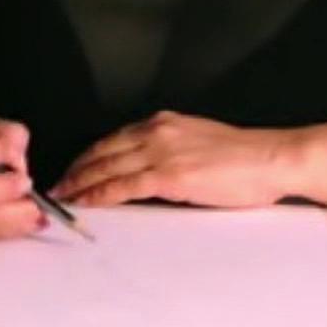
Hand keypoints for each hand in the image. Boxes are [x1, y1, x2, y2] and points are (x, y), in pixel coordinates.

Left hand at [48, 111, 301, 208]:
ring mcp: (161, 152)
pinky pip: (123, 186)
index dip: (88, 155)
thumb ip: (169, 149)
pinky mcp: (169, 175)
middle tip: (56, 185)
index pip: (113, 139)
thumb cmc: (244, 157)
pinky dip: (99, 195)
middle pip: (102, 151)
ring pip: (106, 167)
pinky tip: (85, 203)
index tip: (73, 168)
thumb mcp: (197, 142)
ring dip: (79, 183)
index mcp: (162, 123)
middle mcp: (156, 132)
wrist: (270, 158)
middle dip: (75, 169)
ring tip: (61, 196)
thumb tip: (148, 166)